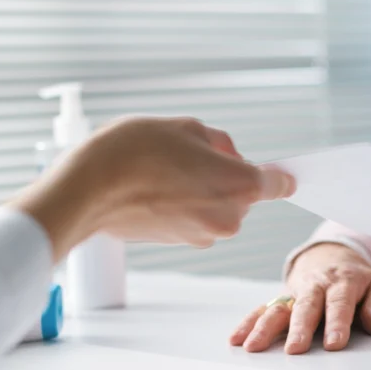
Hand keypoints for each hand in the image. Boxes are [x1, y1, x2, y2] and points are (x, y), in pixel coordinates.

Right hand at [11, 117, 295, 260]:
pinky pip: (196, 216)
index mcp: (239, 185)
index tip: (282, 173)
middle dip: (225, 174)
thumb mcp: (184, 127)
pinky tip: (156, 188)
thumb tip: (226, 154)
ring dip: (203, 189)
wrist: (88, 190)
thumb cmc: (134, 152)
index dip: (279, 174)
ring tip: (165, 171)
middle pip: (243, 192)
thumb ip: (218, 141)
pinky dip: (185, 204)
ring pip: (218, 205)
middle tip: (189, 155)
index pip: (277, 183)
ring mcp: (205, 234)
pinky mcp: (182, 242)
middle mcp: (229, 217)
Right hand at [230, 243, 370, 353]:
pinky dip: (248, 323)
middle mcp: (315, 287)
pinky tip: (236, 339)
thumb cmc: (354, 278)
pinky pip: (262, 310)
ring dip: (265, 327)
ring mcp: (294, 293)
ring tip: (254, 348)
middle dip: (299, 328)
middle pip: (306, 307)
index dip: (337, 323)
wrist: (329, 255)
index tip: (335, 344)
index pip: (339, 304)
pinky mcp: (280, 299)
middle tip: (295, 350)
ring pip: (278, 308)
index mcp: (341, 283)